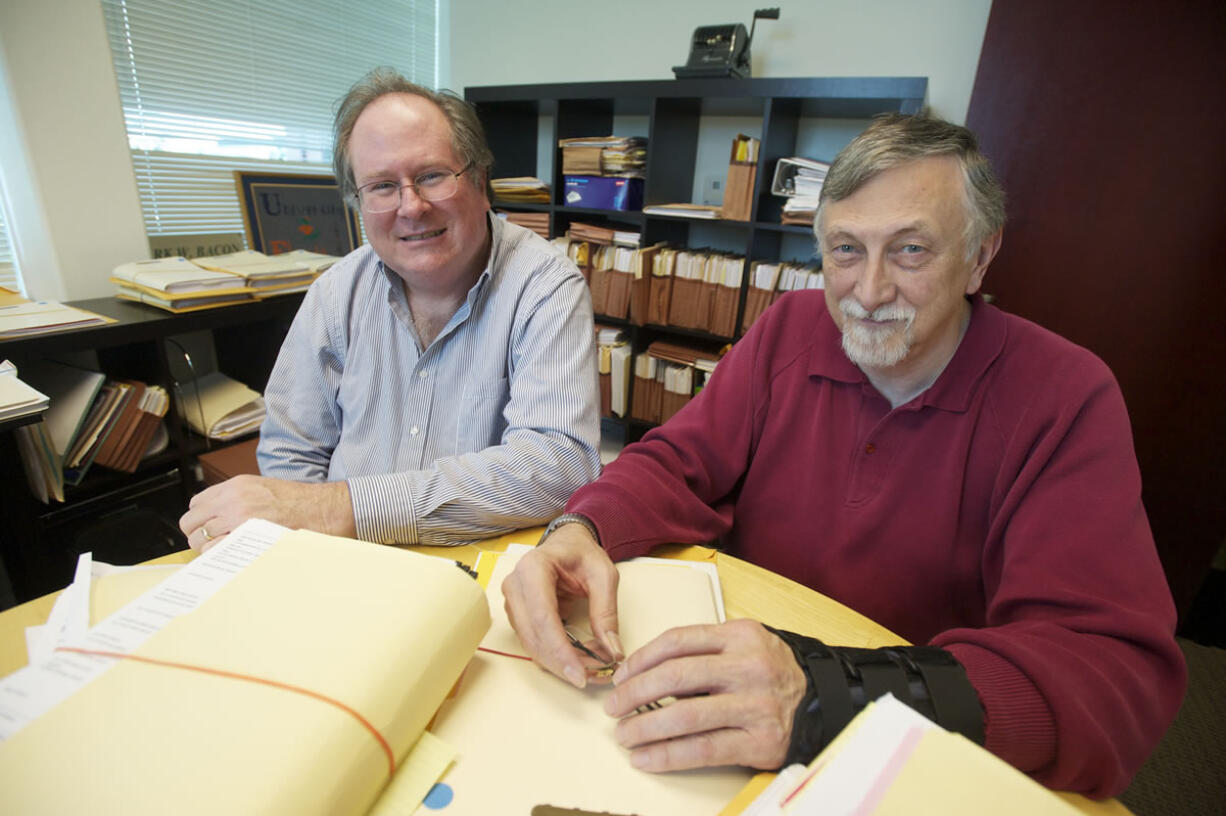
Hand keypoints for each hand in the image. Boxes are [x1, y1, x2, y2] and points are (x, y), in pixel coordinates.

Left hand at [178, 474, 354, 551]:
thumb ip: (236, 499)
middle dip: (197, 535)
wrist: (322, 510)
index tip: (209, 527)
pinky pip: (215, 552)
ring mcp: (238, 520)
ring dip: (207, 549)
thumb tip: (216, 519)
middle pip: (190, 523)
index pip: (195, 504)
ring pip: (199, 540)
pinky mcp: (246, 538)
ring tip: (225, 552)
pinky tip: (233, 557)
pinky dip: (219, 558)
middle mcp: (231, 501)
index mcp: (235, 486)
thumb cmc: (299, 503)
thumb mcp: (263, 489)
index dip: (200, 518)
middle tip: (213, 543)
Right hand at [502, 523, 623, 688]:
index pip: (542, 618)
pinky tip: (577, 660)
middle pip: (533, 637)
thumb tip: (612, 651)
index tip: (579, 674)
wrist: (567, 543)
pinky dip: (555, 656)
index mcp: (533, 568)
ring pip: (531, 645)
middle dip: (562, 662)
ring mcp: (513, 602)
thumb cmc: (582, 553)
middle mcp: (515, 585)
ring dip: (559, 662)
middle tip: (592, 677)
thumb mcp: (604, 575)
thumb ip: (607, 612)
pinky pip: (533, 643)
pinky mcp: (517, 615)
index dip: (559, 651)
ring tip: (590, 669)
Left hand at [603, 619, 805, 771]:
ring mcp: (755, 705)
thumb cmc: (773, 675)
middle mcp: (749, 667)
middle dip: (634, 693)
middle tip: (613, 706)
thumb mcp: (745, 646)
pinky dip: (667, 756)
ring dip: (644, 728)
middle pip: (675, 676)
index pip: (678, 640)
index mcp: (741, 636)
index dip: (640, 659)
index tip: (620, 675)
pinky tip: (646, 758)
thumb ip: (705, 652)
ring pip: (685, 716)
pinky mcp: (759, 742)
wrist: (824, 703)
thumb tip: (645, 673)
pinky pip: (702, 750)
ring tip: (624, 735)